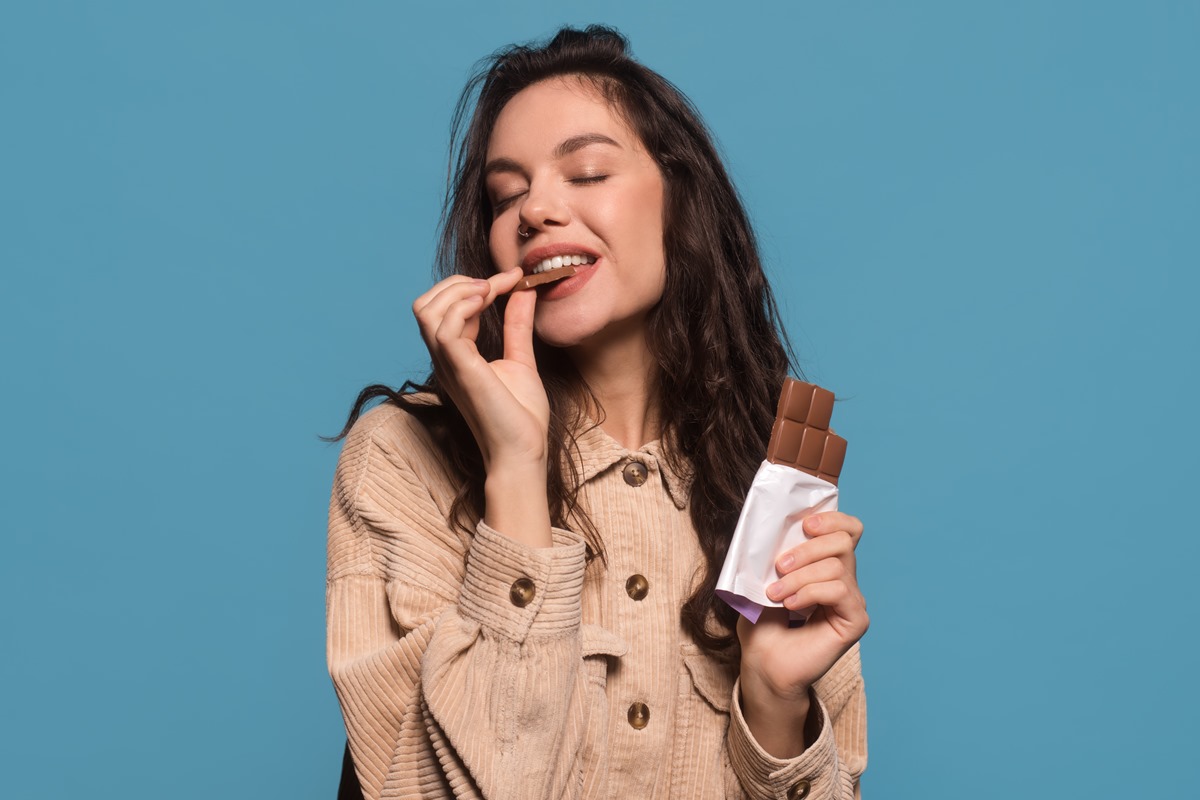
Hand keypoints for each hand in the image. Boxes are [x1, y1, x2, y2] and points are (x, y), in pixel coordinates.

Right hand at [412, 268, 545, 471]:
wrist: (523, 450)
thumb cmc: (520, 416)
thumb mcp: (520, 358)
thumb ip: (517, 324)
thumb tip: (524, 290)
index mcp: (455, 356)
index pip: (446, 308)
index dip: (474, 284)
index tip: (513, 278)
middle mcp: (445, 358)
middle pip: (425, 304)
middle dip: (458, 282)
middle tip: (497, 284)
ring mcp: (449, 363)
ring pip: (426, 311)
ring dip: (458, 290)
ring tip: (491, 290)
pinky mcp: (460, 369)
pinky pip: (444, 327)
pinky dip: (464, 305)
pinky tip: (489, 303)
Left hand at [736, 511, 867, 754]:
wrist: (763, 663)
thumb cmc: (761, 623)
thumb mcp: (762, 578)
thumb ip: (775, 552)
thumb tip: (772, 524)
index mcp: (826, 565)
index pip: (848, 530)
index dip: (832, 519)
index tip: (805, 524)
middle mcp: (845, 580)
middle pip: (843, 541)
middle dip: (807, 548)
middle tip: (779, 567)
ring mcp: (852, 600)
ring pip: (837, 567)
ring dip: (800, 577)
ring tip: (775, 594)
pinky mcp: (856, 621)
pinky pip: (840, 590)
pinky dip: (811, 592)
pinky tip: (791, 605)